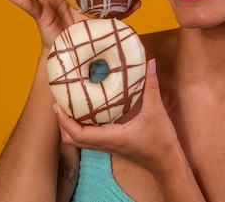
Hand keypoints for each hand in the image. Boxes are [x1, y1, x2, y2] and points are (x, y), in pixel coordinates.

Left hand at [54, 59, 183, 177]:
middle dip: (62, 123)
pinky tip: (88, 111)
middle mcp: (105, 143)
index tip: (57, 104)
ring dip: (70, 125)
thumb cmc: (161, 142)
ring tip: (69, 105)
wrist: (167, 163)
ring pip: (79, 140)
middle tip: (60, 102)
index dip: (64, 120)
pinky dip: (82, 126)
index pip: (77, 133)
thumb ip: (152, 86)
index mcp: (111, 137)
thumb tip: (151, 63)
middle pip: (71, 139)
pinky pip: (89, 138)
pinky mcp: (111, 144)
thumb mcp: (156, 111)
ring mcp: (107, 146)